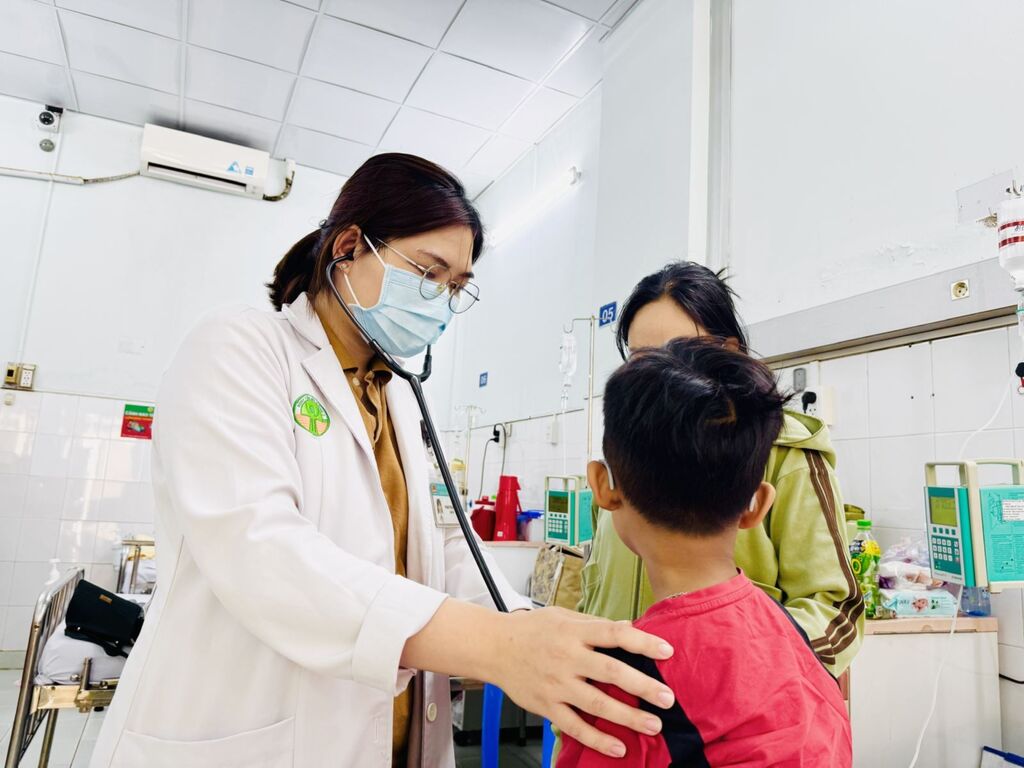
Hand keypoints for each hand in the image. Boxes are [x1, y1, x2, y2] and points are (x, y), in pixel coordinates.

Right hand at [489, 607, 674, 757]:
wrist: (493, 646)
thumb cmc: (531, 629)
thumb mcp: (563, 616)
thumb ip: (595, 625)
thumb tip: (628, 627)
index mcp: (574, 632)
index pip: (614, 635)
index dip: (642, 642)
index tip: (667, 651)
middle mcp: (567, 658)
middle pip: (610, 672)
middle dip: (642, 686)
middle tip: (668, 699)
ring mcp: (556, 684)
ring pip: (596, 704)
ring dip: (627, 717)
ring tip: (652, 725)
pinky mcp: (546, 706)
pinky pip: (574, 726)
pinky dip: (596, 739)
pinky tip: (618, 748)